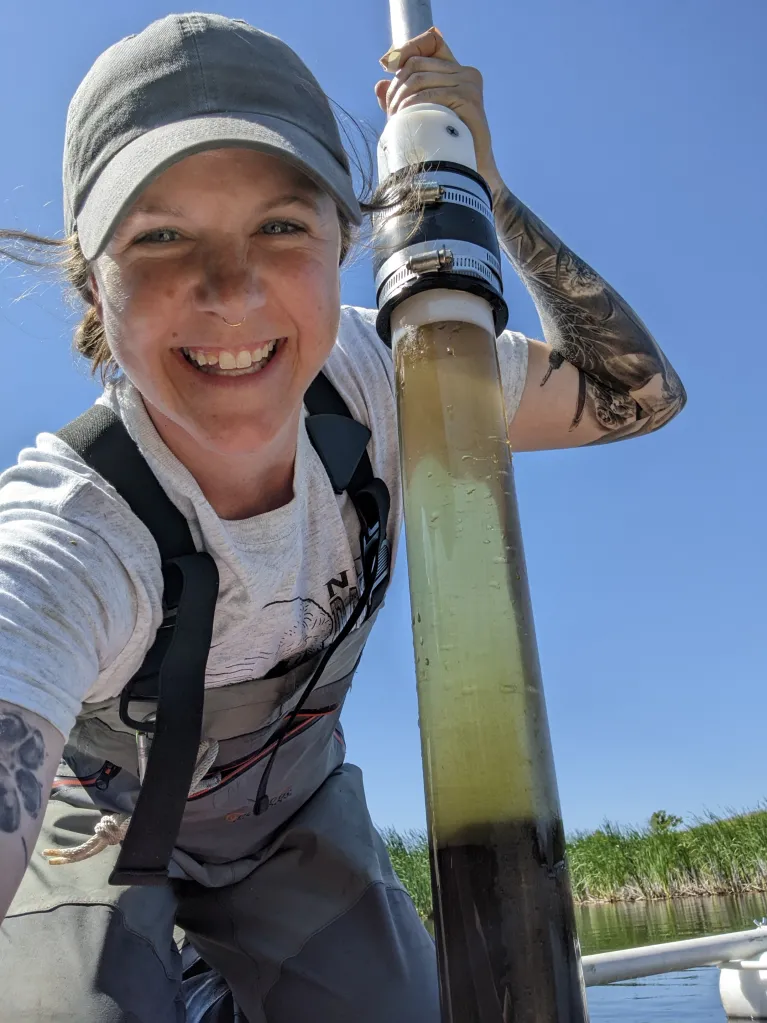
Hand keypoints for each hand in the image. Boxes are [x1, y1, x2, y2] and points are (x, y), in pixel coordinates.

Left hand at [375, 27, 499, 185]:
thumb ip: (402, 99)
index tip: (386, 65)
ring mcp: (469, 85)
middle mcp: (466, 73)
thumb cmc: (443, 146)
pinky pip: (431, 95)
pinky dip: (412, 106)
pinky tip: (403, 119)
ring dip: (400, 99)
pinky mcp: (470, 101)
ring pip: (420, 78)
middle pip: (417, 63)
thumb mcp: (418, 116)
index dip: (407, 47)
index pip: (431, 40)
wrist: (467, 172)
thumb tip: (378, 84)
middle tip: (390, 112)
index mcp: (456, 71)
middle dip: (396, 86)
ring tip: (394, 120)